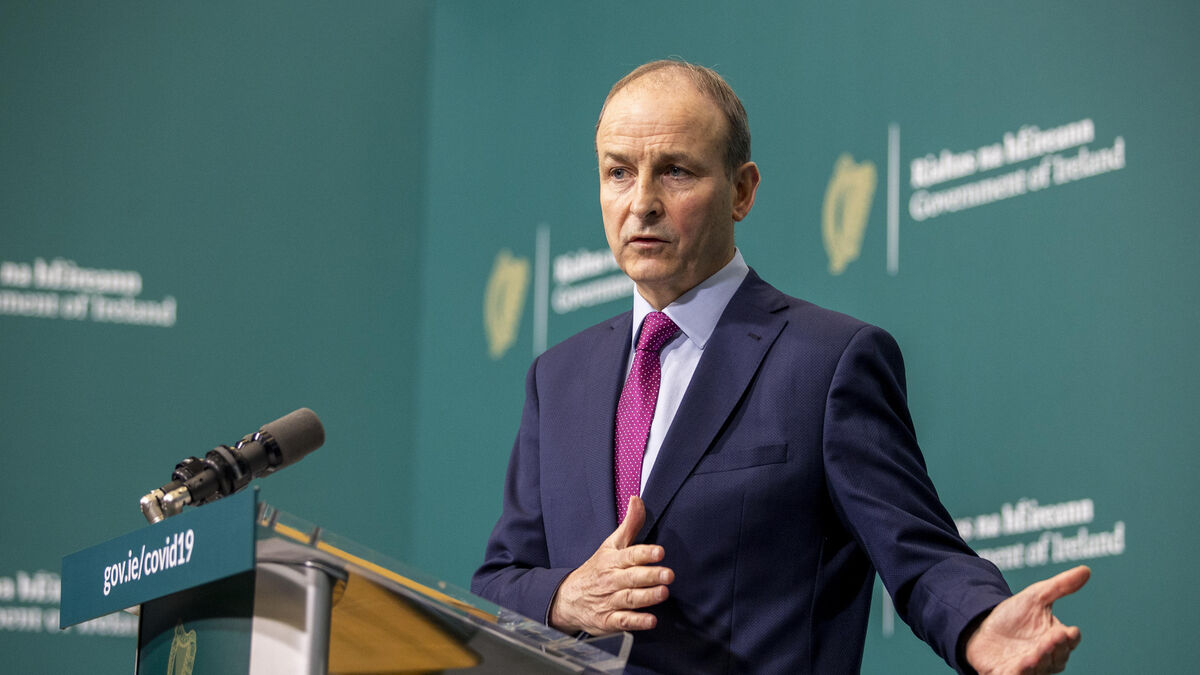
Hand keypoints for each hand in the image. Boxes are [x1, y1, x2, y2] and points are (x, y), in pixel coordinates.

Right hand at [548, 496, 673, 633]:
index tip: (659, 552)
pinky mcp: (609, 620)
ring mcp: (609, 601)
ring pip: (630, 598)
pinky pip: (623, 621)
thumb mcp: (610, 545)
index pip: (630, 555)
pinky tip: (651, 620)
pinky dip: (636, 622)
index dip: (645, 553)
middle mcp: (612, 580)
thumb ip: (629, 525)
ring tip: (663, 592)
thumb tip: (637, 499)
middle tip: (668, 574)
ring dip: (647, 597)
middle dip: (650, 575)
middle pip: (632, 577)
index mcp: (613, 560)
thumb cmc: (596, 569)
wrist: (568, 598)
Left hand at [966, 565, 1089, 673]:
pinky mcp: (1006, 673)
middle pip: (1056, 657)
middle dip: (1055, 649)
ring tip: (1034, 655)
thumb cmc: (1012, 615)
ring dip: (1038, 663)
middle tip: (1053, 639)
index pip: (1069, 641)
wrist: (980, 626)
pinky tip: (1018, 667)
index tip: (1070, 631)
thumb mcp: (1035, 597)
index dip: (1070, 638)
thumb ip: (1060, 586)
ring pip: (1039, 669)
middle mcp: (1045, 657)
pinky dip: (1018, 674)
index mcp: (1055, 639)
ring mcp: (1027, 667)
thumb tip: (1086, 569)